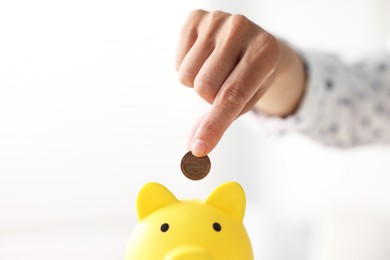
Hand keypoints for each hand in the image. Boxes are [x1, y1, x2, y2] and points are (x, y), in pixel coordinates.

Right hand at [176, 10, 304, 155]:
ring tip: (214, 70)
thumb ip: (220, 123)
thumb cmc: (252, 78)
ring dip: (197, 83)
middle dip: (209, 97)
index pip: (232, 96)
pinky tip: (204, 58)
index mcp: (265, 52)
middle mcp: (242, 28)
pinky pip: (178, 60)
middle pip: (204, 87)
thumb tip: (193, 148)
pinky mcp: (197, 16)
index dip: (214, 125)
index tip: (199, 149)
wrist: (254, 44)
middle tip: (223, 85)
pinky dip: (187, 67)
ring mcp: (218, 18)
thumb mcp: (246, 101)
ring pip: (187, 75)